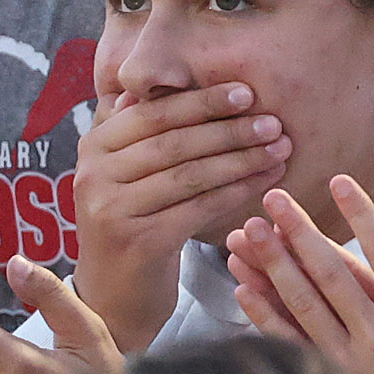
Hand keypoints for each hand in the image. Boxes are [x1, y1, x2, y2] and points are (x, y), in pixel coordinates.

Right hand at [70, 82, 291, 352]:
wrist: (112, 296)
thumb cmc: (133, 221)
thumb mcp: (128, 172)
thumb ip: (144, 130)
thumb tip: (172, 77)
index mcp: (94, 145)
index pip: (154, 112)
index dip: (201, 101)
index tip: (246, 92)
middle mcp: (94, 174)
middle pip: (174, 142)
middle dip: (229, 130)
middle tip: (273, 123)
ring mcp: (111, 209)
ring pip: (189, 175)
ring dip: (240, 160)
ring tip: (279, 149)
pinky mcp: (136, 241)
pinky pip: (198, 208)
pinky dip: (235, 192)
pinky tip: (264, 182)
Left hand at [226, 177, 373, 373]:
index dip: (362, 214)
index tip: (341, 181)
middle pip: (331, 273)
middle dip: (299, 231)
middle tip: (272, 197)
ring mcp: (349, 367)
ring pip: (302, 305)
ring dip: (272, 266)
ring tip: (247, 233)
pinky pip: (289, 346)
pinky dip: (264, 316)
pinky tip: (243, 290)